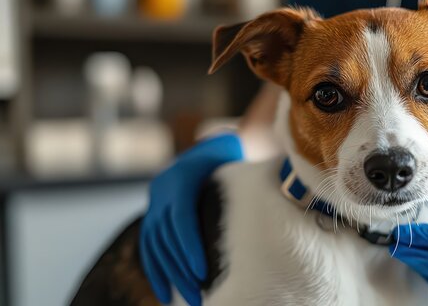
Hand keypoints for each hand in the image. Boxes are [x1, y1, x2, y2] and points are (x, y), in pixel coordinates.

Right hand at [140, 134, 243, 305]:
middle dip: (183, 270)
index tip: (202, 271)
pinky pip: (149, 247)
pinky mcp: (154, 215)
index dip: (190, 245)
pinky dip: (156, 270)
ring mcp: (154, 204)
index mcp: (180, 176)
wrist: (210, 146)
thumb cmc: (231, 152)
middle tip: (201, 297)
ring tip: (192, 300)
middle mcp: (161, 190)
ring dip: (172, 276)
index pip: (181, 217)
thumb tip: (268, 175)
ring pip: (156, 246)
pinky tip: (166, 294)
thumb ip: (241, 163)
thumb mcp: (234, 152)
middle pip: (168, 237)